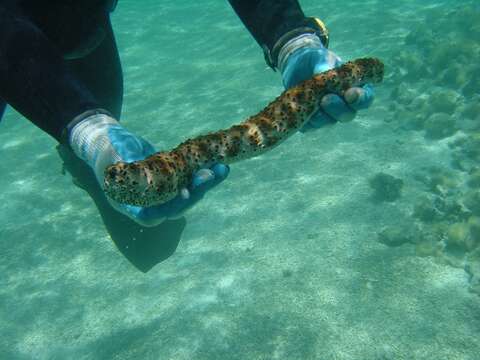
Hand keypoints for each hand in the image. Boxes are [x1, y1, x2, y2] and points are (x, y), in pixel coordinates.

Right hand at [105, 127, 229, 226]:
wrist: (110, 142)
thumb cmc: (108, 147)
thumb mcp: (114, 151)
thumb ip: (123, 156)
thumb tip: (132, 160)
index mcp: (130, 203)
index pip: (152, 213)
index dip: (170, 205)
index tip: (185, 193)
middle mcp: (149, 204)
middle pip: (176, 206)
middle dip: (196, 191)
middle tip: (210, 174)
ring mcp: (162, 195)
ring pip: (187, 195)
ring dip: (206, 183)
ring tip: (222, 168)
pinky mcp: (172, 183)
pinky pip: (189, 182)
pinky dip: (203, 174)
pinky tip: (219, 164)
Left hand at [280, 35, 374, 130]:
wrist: (296, 66)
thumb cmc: (316, 59)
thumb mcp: (321, 58)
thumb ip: (325, 66)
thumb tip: (324, 76)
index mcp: (356, 88)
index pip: (365, 99)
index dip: (360, 99)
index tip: (350, 93)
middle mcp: (344, 105)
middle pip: (348, 115)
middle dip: (338, 109)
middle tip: (326, 99)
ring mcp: (328, 115)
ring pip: (328, 122)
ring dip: (320, 115)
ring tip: (311, 101)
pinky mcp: (311, 121)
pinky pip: (310, 126)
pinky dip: (306, 118)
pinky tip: (300, 107)